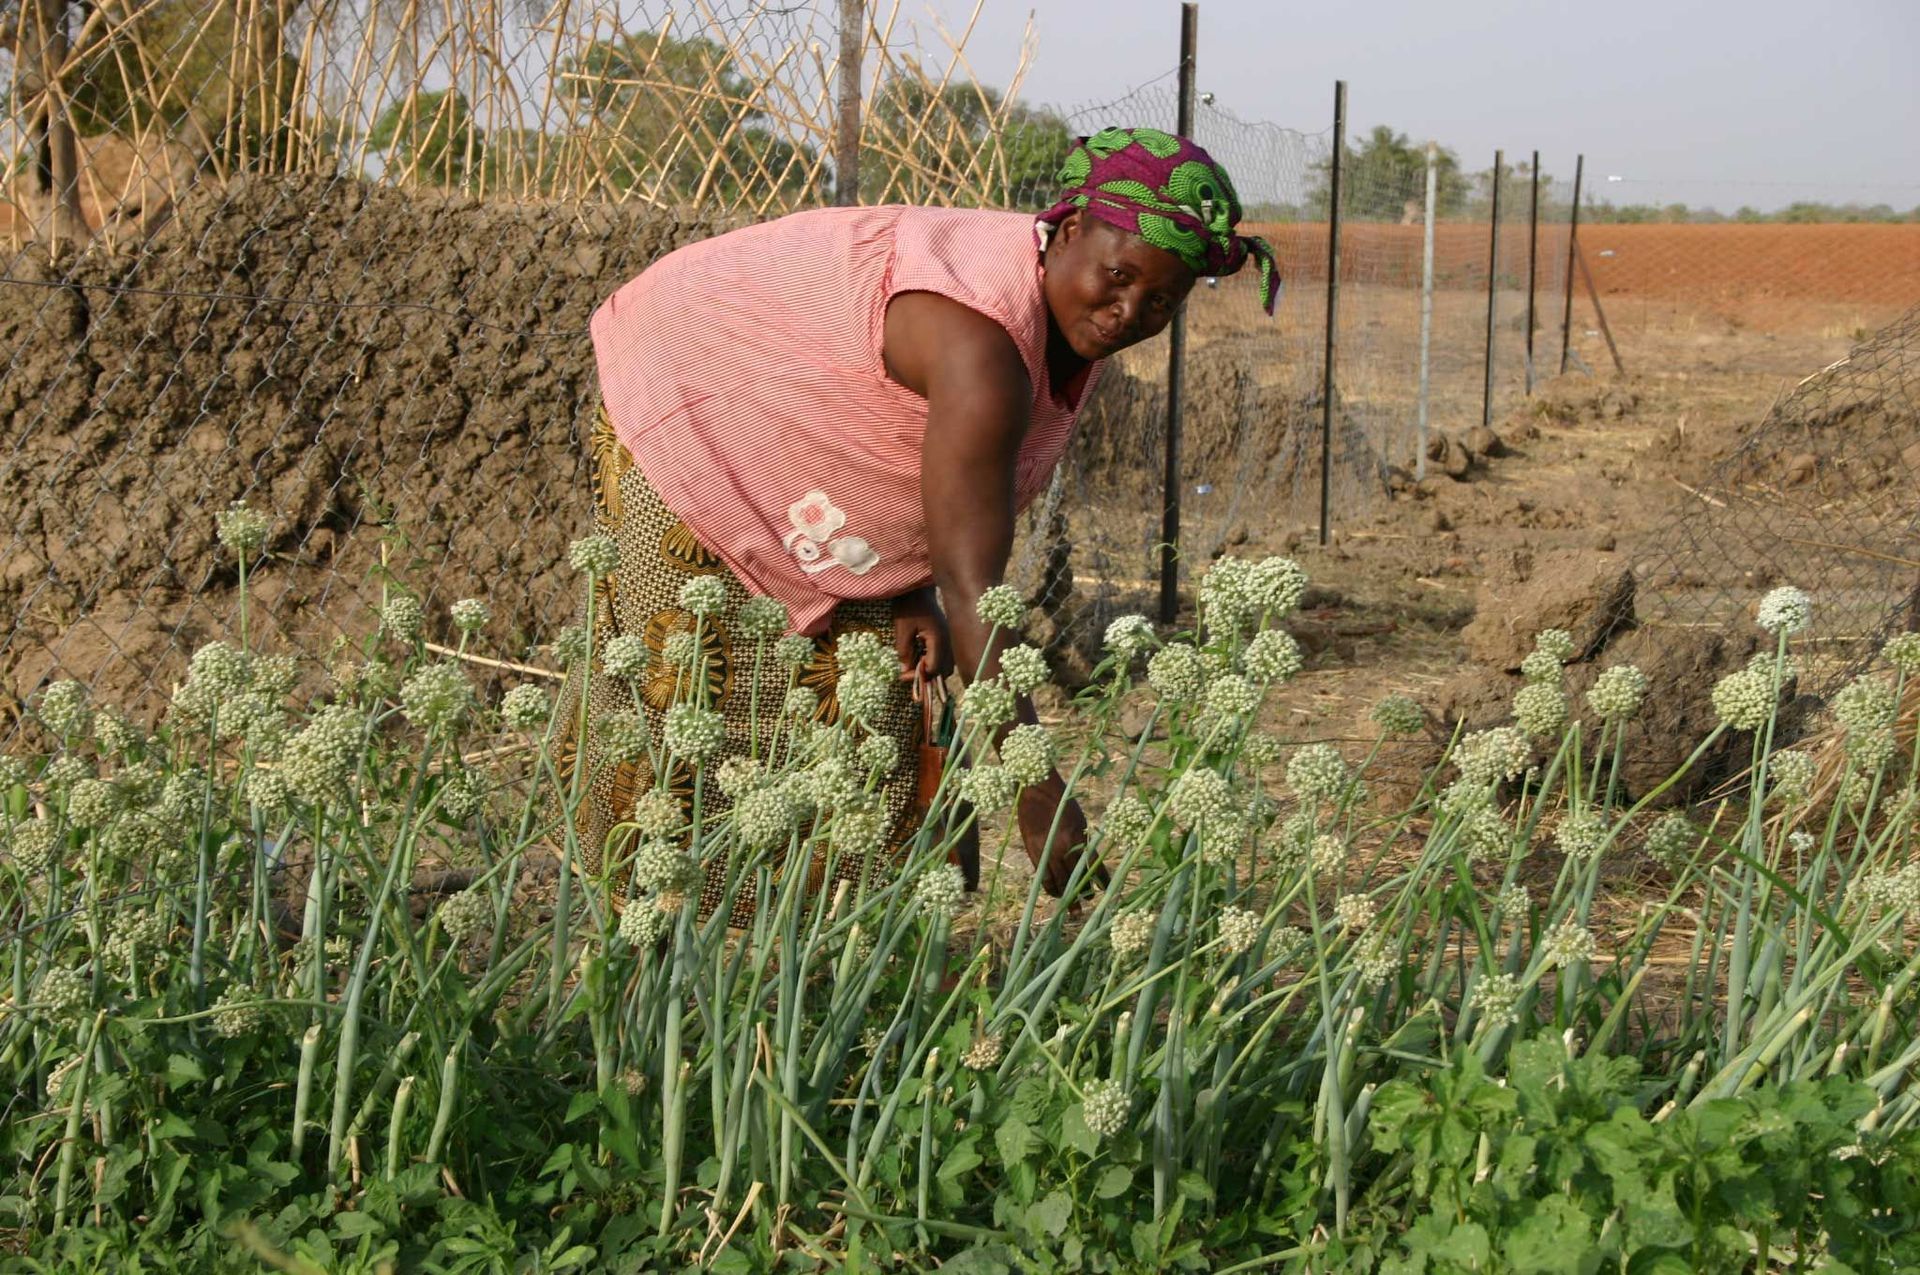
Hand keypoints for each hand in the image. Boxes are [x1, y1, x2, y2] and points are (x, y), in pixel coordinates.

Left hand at [891, 587, 951, 680]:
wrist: (918, 589)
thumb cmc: (909, 606)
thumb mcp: (902, 629)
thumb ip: (904, 651)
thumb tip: (904, 671)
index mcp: (938, 640)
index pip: (933, 668)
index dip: (918, 676)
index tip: (902, 675)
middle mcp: (948, 642)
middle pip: (944, 671)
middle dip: (927, 675)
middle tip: (909, 672)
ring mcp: (948, 640)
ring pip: (945, 665)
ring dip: (931, 669)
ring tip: (913, 664)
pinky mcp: (945, 637)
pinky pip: (943, 656)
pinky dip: (932, 660)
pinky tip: (918, 655)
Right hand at [1016, 773, 1100, 897]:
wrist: (1036, 790)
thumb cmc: (1062, 801)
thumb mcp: (1079, 820)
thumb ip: (1082, 842)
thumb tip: (1088, 861)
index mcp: (1078, 839)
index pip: (1094, 866)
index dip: (1101, 881)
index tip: (1106, 890)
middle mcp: (1063, 849)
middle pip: (1075, 879)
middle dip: (1083, 893)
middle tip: (1088, 903)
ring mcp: (1047, 852)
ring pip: (1059, 883)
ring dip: (1067, 896)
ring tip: (1073, 906)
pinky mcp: (1033, 853)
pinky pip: (1044, 878)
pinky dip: (1051, 888)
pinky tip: (1056, 893)